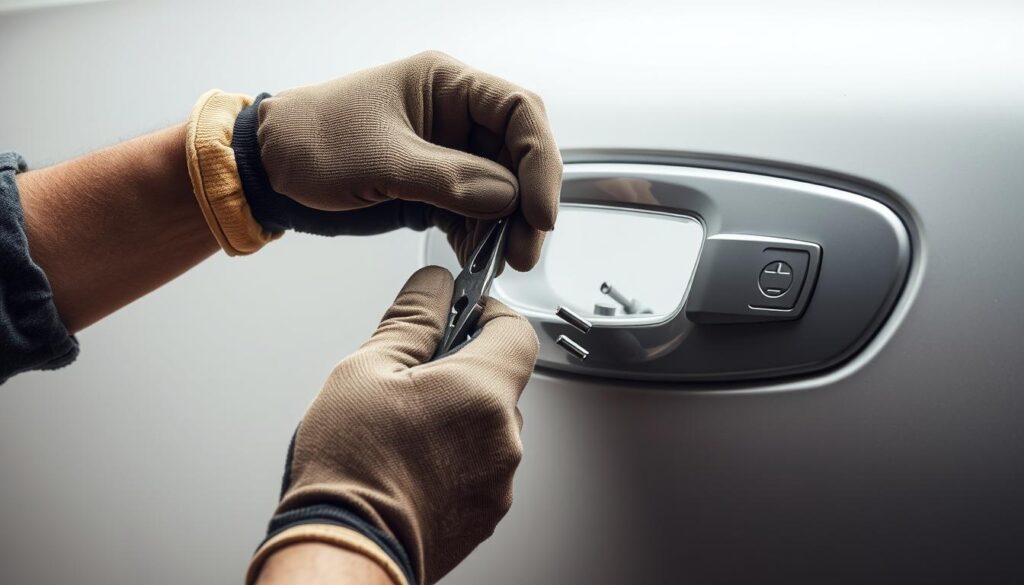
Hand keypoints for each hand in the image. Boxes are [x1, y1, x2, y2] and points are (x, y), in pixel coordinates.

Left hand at [239, 51, 561, 270]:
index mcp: (446, 85)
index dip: (540, 160)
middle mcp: (455, 117)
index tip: (539, 209)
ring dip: (508, 228)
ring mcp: (448, 155)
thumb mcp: (381, 159)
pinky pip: (475, 214)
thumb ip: (448, 178)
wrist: (270, 172)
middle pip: (519, 157)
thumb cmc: (311, 142)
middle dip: (527, 204)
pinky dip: (481, 238)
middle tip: (523, 247)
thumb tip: (507, 197)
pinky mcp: (436, 189)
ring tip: (501, 260)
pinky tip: (477, 258)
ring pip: (502, 191)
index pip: (520, 112)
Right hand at [247, 266, 538, 584]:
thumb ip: (411, 321)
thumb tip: (432, 287)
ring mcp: (498, 481)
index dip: (490, 313)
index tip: (462, 313)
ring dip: (457, 418)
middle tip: (411, 380)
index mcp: (482, 392)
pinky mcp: (485, 514)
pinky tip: (411, 464)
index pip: (517, 331)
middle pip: (499, 382)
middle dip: (462, 371)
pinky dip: (455, 458)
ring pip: (488, 427)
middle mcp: (504, 438)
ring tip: (402, 431)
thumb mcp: (365, 371)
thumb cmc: (350, 469)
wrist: (345, 551)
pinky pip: (480, 467)